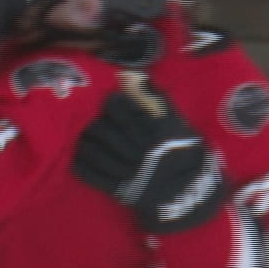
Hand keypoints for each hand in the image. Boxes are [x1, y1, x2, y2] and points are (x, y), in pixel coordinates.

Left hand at [74, 74, 226, 233]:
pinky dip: (81, 162)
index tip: (111, 103)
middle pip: (103, 129)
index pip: (121, 109)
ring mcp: (129, 172)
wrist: (188, 192)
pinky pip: (92, 174)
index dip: (111, 103)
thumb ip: (156, 98)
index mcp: (156, 132)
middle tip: (96, 120)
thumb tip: (128, 76)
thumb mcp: (177, 122)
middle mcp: (141, 151)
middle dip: (95, 122)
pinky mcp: (119, 189)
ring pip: (94, 151)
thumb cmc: (181, 150)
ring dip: (85, 140)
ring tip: (86, 135)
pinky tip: (80, 154)